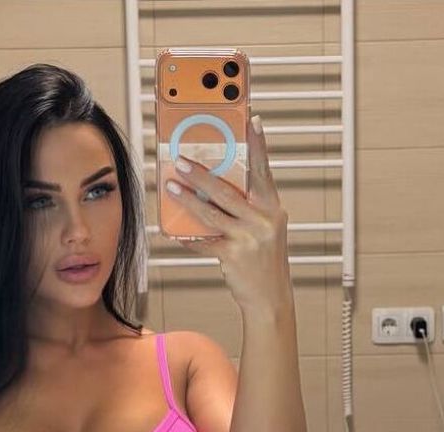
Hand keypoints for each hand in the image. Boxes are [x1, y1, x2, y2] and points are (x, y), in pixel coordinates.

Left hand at [165, 114, 291, 310]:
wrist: (270, 298)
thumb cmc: (264, 262)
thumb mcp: (263, 231)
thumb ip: (245, 211)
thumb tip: (210, 193)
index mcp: (272, 209)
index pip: (263, 171)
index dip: (258, 146)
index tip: (252, 120)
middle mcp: (263, 220)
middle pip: (226, 191)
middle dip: (200, 174)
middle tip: (181, 160)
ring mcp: (249, 238)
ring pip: (211, 212)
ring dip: (187, 199)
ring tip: (171, 186)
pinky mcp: (233, 255)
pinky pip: (204, 241)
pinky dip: (188, 235)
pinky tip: (174, 230)